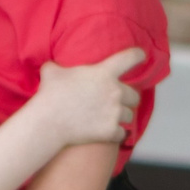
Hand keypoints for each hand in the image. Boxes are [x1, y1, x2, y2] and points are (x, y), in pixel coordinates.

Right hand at [29, 49, 144, 147]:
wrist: (48, 122)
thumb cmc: (50, 95)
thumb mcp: (51, 72)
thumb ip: (56, 66)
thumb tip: (51, 65)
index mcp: (104, 73)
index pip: (131, 58)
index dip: (138, 56)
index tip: (141, 57)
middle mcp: (115, 92)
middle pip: (135, 94)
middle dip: (127, 97)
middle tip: (116, 100)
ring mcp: (115, 113)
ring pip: (129, 115)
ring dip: (121, 116)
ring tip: (109, 118)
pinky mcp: (111, 131)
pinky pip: (122, 133)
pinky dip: (116, 134)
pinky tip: (108, 133)